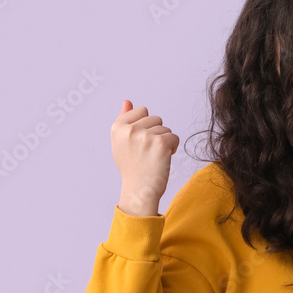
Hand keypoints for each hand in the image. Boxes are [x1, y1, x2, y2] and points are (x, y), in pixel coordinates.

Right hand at [111, 100, 178, 215]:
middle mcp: (129, 129)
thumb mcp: (121, 142)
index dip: (145, 126)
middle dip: (156, 133)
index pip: (142, 110)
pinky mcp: (160, 143)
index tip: (139, 143)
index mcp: (118, 127)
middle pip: (156, 118)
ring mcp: (145, 136)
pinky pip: (174, 137)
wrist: (140, 191)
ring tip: (154, 157)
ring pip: (166, 128)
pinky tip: (163, 159)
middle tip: (147, 152)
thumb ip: (124, 119)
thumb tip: (127, 101)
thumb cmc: (132, 167)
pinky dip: (173, 148)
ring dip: (164, 142)